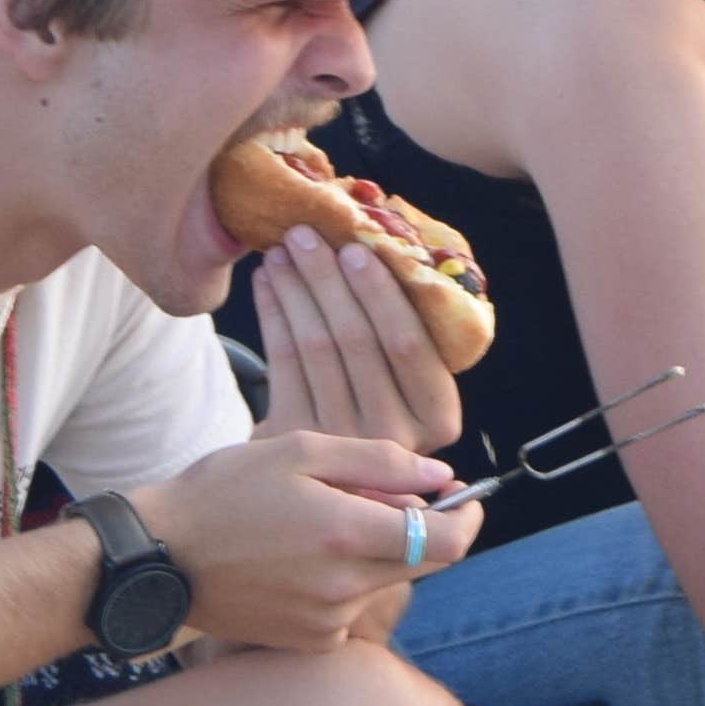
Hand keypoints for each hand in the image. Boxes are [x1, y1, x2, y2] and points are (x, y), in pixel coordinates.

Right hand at [136, 427, 475, 651]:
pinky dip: (346, 580)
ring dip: (375, 552)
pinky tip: (299, 560)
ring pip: (386, 582)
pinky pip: (353, 607)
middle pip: (423, 563)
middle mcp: (345, 588)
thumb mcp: (299, 452)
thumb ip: (379, 463)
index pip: (447, 541)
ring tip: (318, 524)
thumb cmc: (222, 492)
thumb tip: (442, 478)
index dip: (469, 518)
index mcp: (346, 535)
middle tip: (380, 496)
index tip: (467, 497)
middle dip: (420, 527)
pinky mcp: (310, 642)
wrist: (158, 559)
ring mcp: (328, 622)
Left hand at [245, 226, 463, 452]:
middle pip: (356, 340)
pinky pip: (281, 363)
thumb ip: (410, 339)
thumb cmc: (382, 404)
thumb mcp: (413, 385)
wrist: (329, 471)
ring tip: (281, 251)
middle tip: (304, 234)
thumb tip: (383, 247)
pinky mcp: (296, 438)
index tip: (355, 247)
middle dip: (327, 278)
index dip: (380, 292)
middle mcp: (394, 436)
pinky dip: (272, 315)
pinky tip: (265, 283)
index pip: (409, 344)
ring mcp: (342, 441)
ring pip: (315, 346)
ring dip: (295, 289)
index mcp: (438, 418)